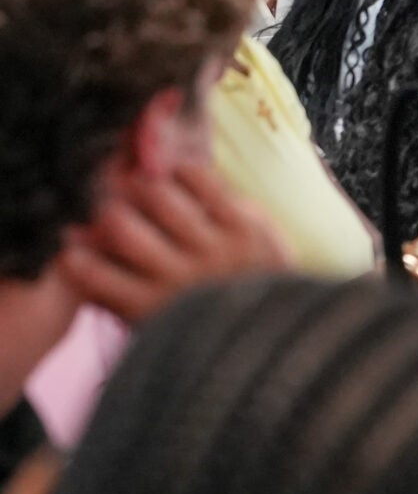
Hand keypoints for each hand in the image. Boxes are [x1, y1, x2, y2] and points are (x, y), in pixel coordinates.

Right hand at [57, 162, 288, 323]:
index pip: (94, 275)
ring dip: (143, 185)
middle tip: (106, 199)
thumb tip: (71, 249)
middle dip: (107, 210)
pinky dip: (185, 172)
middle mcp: (179, 278)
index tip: (68, 235)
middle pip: (124, 230)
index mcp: (148, 307)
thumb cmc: (197, 316)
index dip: (73, 250)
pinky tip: (175, 172)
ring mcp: (215, 250)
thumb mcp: (149, 320)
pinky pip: (207, 185)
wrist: (273, 322)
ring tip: (139, 182)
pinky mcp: (245, 226)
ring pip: (163, 200)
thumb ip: (110, 291)